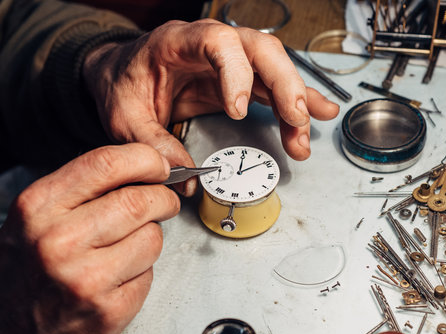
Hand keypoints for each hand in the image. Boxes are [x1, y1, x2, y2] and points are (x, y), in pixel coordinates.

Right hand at [0, 144, 178, 333]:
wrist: (8, 332)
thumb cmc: (27, 268)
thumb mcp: (37, 215)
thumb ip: (84, 187)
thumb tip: (144, 165)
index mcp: (38, 207)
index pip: (107, 163)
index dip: (146, 159)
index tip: (159, 165)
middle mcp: (59, 241)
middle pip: (139, 201)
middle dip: (163, 198)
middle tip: (164, 202)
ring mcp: (86, 279)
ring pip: (152, 237)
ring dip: (151, 236)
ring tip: (128, 245)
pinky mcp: (109, 309)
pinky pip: (150, 272)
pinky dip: (144, 269)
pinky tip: (120, 275)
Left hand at [83, 19, 339, 195]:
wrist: (122, 72)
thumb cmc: (124, 83)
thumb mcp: (124, 116)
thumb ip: (152, 143)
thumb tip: (183, 175)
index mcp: (178, 42)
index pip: (218, 43)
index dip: (236, 72)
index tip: (239, 109)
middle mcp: (212, 44)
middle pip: (261, 50)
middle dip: (285, 84)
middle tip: (295, 118)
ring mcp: (230, 61)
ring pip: (275, 69)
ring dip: (295, 102)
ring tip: (302, 137)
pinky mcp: (240, 78)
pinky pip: (274, 86)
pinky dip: (297, 102)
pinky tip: (318, 114)